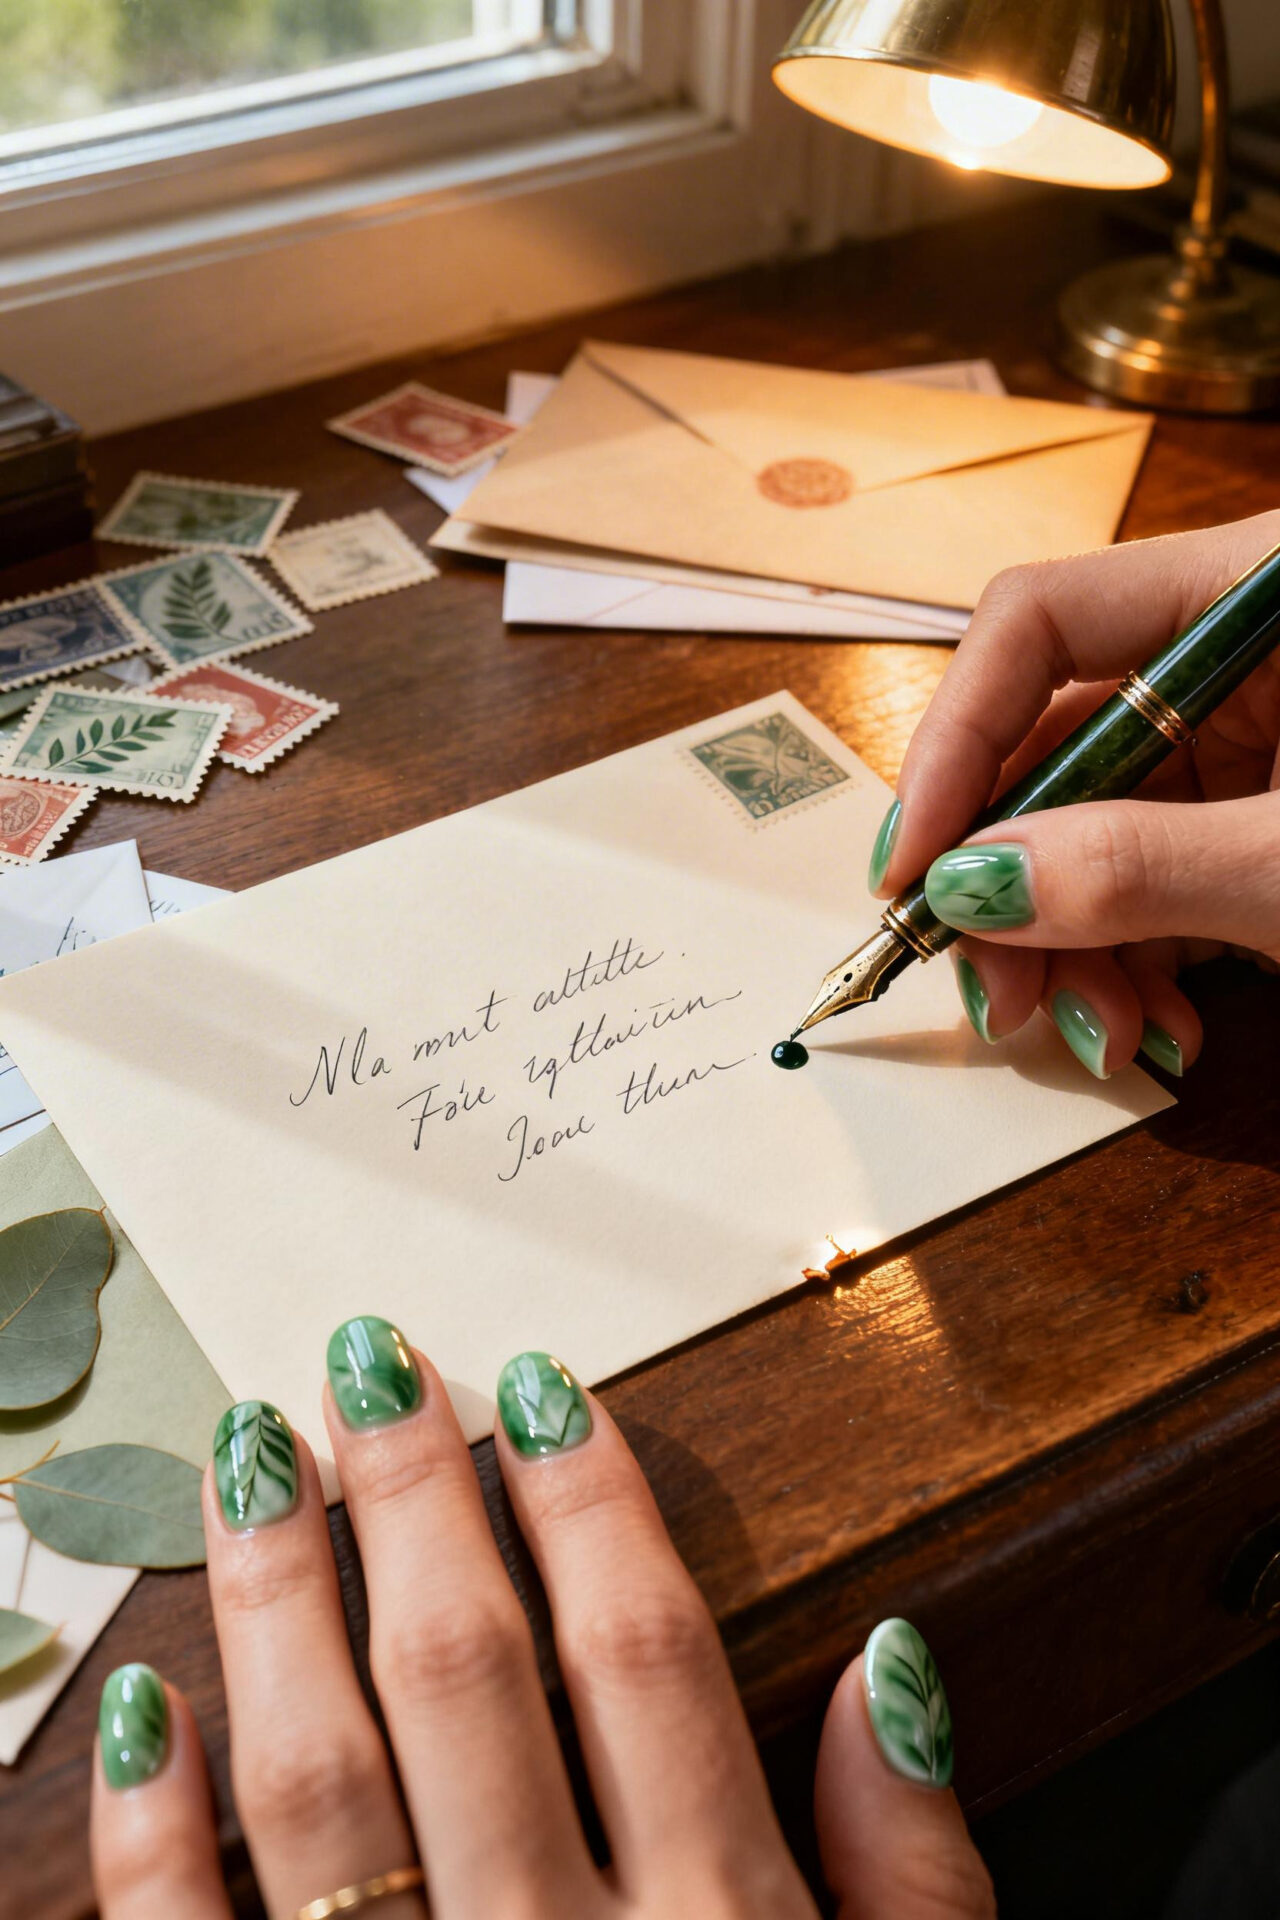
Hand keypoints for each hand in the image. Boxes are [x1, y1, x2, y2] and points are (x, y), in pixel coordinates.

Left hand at [91, 1323, 993, 1918]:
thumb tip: (889, 1668)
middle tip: (363, 1360)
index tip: (534, 1386)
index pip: (644, 1656)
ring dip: (275, 1596)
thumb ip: (919, 1881)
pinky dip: (154, 1829)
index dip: (591, 1502)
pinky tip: (146, 1700)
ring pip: (318, 1770)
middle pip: (470, 1668)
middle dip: (413, 1495)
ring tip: (248, 1453)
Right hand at [872, 511, 1279, 1077]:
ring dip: (1071, 940)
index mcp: (1254, 585)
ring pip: (1093, 821)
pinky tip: (1154, 1020)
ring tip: (1096, 1032)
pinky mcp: (1257, 802)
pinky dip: (1137, 948)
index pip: (1036, 622)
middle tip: (996, 992)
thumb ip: (1140, 866)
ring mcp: (1249, 728)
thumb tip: (974, 889)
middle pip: (1050, 739)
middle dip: (1012, 880)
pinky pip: (1152, 862)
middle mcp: (1232, 643)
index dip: (951, 745)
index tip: (915, 874)